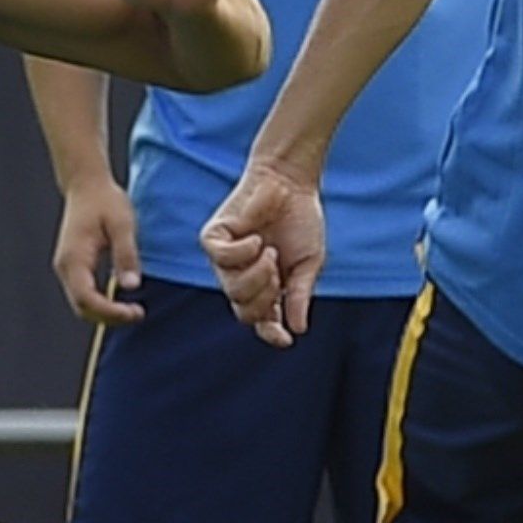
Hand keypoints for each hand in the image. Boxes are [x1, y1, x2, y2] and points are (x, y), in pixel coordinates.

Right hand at [53, 179, 146, 326]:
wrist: (86, 185)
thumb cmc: (105, 201)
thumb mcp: (122, 224)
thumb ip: (126, 254)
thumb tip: (131, 286)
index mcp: (74, 258)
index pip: (87, 299)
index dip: (110, 312)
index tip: (135, 312)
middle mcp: (65, 266)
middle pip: (82, 307)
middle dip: (109, 317)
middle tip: (138, 313)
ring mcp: (66, 267)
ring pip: (81, 304)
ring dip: (105, 313)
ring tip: (133, 310)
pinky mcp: (72, 266)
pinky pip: (83, 294)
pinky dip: (101, 303)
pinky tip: (120, 301)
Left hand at [200, 160, 324, 345]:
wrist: (290, 182)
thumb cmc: (300, 220)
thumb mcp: (308, 262)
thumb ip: (299, 294)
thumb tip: (298, 329)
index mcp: (266, 286)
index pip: (262, 320)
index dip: (272, 333)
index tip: (285, 340)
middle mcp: (241, 277)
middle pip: (245, 311)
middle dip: (265, 297)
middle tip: (278, 273)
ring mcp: (225, 260)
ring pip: (232, 290)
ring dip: (256, 276)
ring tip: (269, 252)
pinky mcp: (213, 238)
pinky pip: (220, 259)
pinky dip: (241, 253)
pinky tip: (255, 239)